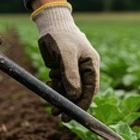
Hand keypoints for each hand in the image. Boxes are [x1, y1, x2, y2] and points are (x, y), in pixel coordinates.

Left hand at [31, 2, 99, 117]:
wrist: (50, 24)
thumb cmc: (61, 35)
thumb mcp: (66, 54)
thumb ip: (70, 75)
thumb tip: (74, 95)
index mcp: (91, 65)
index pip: (91, 89)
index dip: (83, 104)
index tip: (73, 114)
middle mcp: (84, 69)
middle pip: (80, 92)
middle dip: (69, 104)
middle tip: (58, 115)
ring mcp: (74, 70)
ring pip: (69, 90)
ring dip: (60, 96)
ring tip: (50, 99)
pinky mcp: (63, 69)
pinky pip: (61, 84)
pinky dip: (55, 87)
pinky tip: (49, 84)